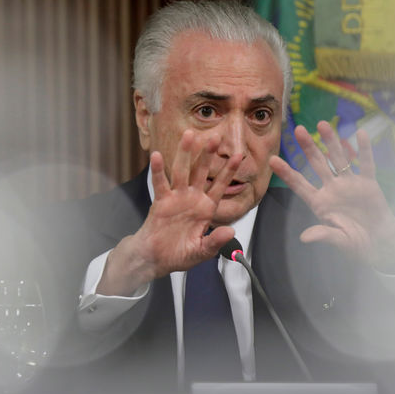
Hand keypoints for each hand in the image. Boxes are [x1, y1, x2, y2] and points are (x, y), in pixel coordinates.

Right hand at [97, 130, 241, 294]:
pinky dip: (158, 170)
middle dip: (208, 155)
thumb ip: (215, 242)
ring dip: (185, 153)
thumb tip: (230, 232)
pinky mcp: (161, 202)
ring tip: (189, 135)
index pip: (220, 186)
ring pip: (182, 171)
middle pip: (201, 172)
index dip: (229, 171)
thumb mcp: (202, 252)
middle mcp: (192, 199)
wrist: (157, 258)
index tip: (238, 155)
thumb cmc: (179, 254)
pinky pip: (160, 183)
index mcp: (206, 209)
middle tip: (214, 136)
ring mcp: (176, 198)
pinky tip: (156, 155)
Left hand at [269, 121, 394, 270]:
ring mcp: (350, 184)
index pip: (300, 185)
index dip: (287, 173)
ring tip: (323, 125)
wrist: (380, 243)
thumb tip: (304, 237)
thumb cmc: (357, 243)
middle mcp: (332, 189)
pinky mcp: (368, 183)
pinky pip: (365, 164)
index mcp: (320, 203)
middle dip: (308, 148)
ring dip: (331, 142)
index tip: (273, 160)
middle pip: (317, 164)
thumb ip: (323, 235)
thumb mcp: (339, 241)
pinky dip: (364, 150)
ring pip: (338, 159)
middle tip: (298, 130)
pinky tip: (361, 134)